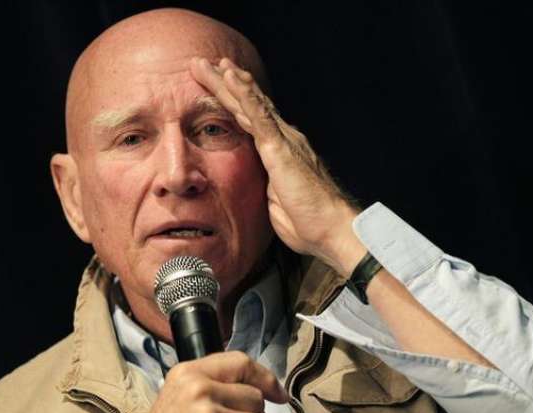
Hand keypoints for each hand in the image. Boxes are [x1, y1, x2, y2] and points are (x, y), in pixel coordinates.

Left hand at [189, 57, 366, 276]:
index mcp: (280, 152)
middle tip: (205, 65)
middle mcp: (283, 139)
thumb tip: (261, 183)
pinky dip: (244, 94)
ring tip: (210, 63)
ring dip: (229, 82)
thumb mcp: (276, 200)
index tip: (218, 84)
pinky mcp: (280, 148)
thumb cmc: (307, 221)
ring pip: (250, 103)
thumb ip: (267, 185)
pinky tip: (232, 77)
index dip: (234, 101)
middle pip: (248, 105)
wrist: (328, 229)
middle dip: (226, 84)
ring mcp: (282, 140)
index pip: (252, 120)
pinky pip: (259, 115)